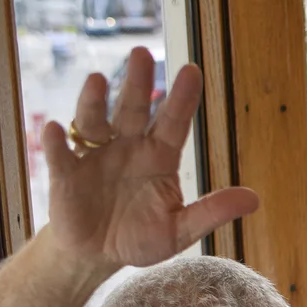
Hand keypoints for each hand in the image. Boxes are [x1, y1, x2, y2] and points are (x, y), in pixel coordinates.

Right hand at [41, 49, 258, 272]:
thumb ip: (212, 212)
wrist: (99, 255)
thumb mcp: (180, 230)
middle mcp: (127, 147)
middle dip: (136, 82)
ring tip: (96, 80)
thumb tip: (254, 199)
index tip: (192, 70)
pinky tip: (53, 129)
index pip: (174, 122)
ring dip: (93, 101)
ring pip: (94, 121)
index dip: (182, 98)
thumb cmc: (141, 238)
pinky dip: (54, 142)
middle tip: (140, 52)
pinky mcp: (66, 173)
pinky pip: (60, 154)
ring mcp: (95, 156)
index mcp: (159, 157)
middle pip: (132, 109)